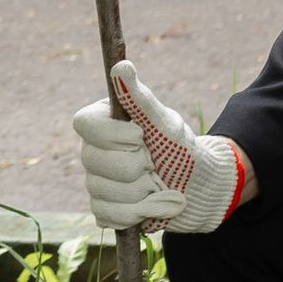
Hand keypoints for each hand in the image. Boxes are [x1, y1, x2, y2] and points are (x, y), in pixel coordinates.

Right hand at [71, 64, 245, 235]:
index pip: (84, 124)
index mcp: (103, 122)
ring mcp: (96, 180)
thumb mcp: (165, 124)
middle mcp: (93, 150)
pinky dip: (136, 214)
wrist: (199, 188)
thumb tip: (121, 66)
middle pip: (95, 163)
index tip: (141, 137)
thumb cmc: (182, 149)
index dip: (112, 136)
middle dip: (136, 168)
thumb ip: (140, 98)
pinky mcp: (105, 208)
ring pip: (103, 192)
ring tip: (159, 185)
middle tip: (155, 163)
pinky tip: (151, 205)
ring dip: (141, 194)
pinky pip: (107, 215)